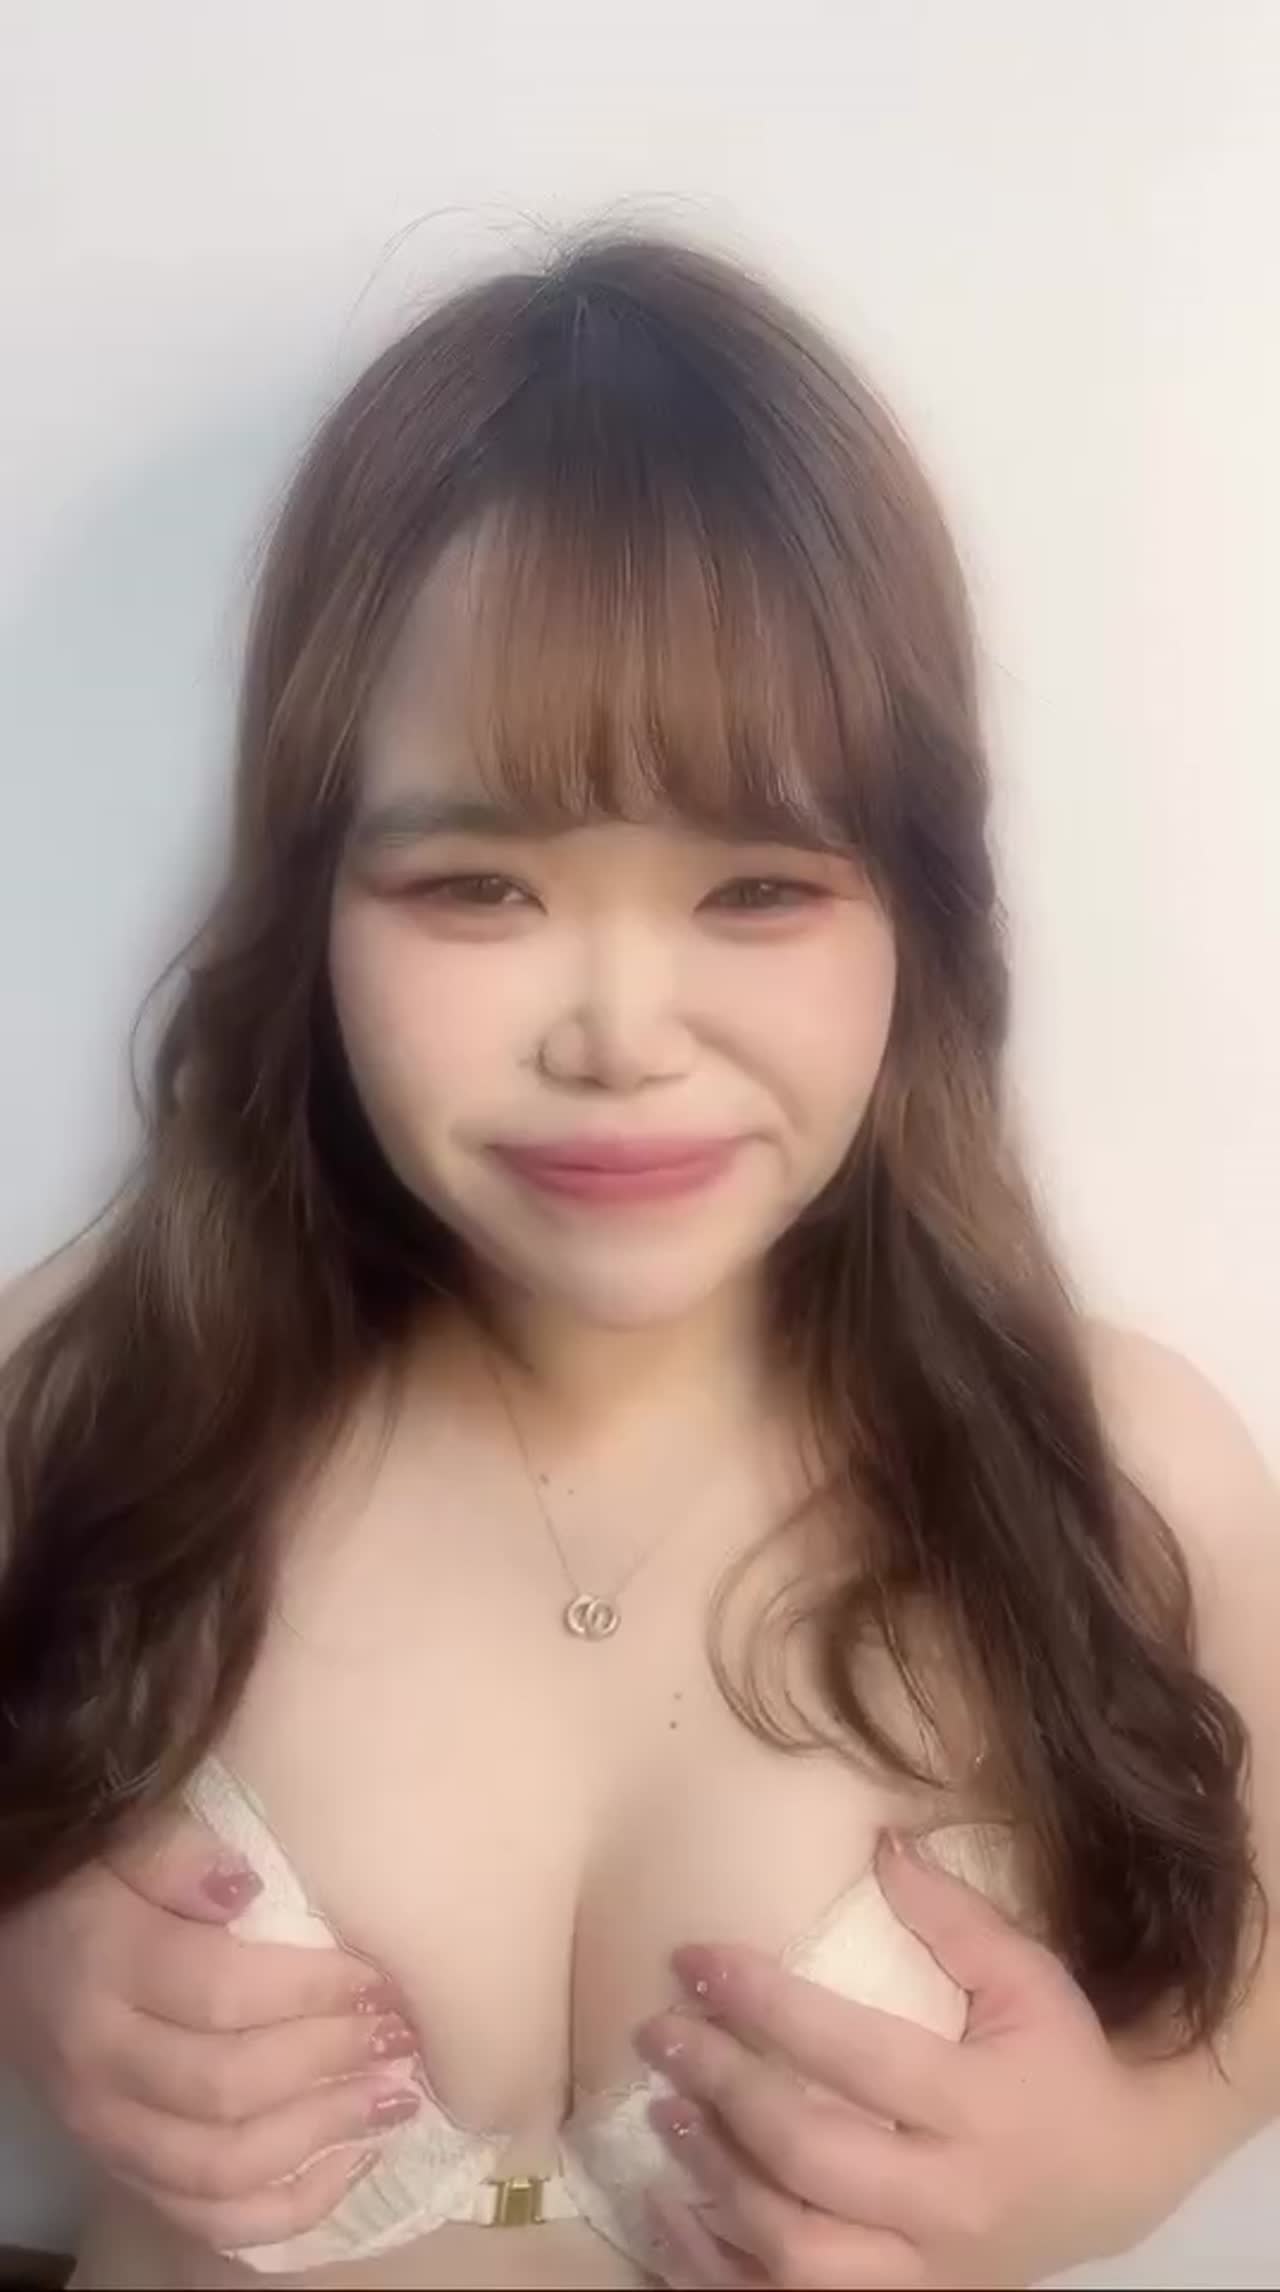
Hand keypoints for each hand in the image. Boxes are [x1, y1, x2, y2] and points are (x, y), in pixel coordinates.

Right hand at [0, 1808, 421, 2251]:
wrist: (15, 1962)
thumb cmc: (93, 1894)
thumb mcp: (122, 1846)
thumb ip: (176, 1853)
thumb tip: (247, 1885)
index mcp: (106, 1967)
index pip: (219, 1991)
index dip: (310, 1990)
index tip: (379, 1978)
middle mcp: (101, 2062)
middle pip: (226, 2085)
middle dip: (329, 2062)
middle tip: (400, 2037)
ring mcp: (110, 2130)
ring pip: (221, 2165)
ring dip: (321, 2137)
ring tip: (395, 2098)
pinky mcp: (125, 2174)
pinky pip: (207, 2218)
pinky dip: (287, 2208)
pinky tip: (351, 2164)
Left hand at [634, 1833, 1159, 2288]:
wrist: (1116, 2182)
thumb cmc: (1062, 2062)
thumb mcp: (1028, 1980)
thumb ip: (954, 1916)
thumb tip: (878, 1842)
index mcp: (982, 2111)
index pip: (856, 2056)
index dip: (766, 2006)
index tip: (697, 1960)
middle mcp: (950, 2203)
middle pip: (812, 2158)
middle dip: (723, 2089)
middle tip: (661, 2033)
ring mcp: (923, 2272)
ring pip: (796, 2254)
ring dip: (714, 2181)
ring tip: (665, 2112)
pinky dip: (718, 2268)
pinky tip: (670, 2211)